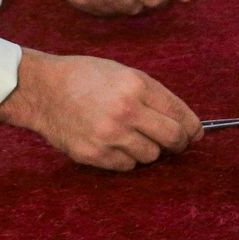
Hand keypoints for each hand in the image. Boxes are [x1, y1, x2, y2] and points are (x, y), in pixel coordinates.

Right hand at [0, 48, 202, 171]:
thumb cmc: (87, 78)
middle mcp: (126, 111)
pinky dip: (127, 158)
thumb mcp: (126, 74)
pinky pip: (127, 166)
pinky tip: (115, 143)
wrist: (44, 90)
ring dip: (149, 149)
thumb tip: (186, 124)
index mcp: (137, 86)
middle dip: (178, 143)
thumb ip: (155, 96)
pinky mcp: (93, 155)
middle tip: (175, 143)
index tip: (194, 134)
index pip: (179, 114)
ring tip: (133, 136)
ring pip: (150, 156)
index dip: (192, 128)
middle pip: (172, 139)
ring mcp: (109, 135)